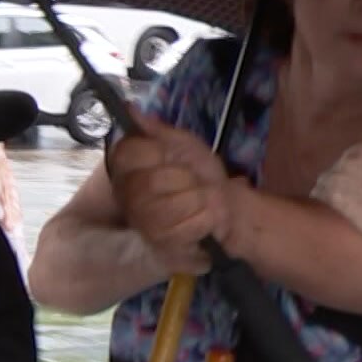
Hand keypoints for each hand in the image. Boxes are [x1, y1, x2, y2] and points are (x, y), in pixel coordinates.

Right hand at [108, 115, 232, 271]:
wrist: (234, 212)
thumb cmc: (204, 177)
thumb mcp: (183, 147)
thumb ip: (158, 131)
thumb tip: (130, 109)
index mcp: (127, 172)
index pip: (129, 152)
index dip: (158, 153)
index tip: (172, 157)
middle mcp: (128, 200)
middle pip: (153, 181)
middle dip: (186, 179)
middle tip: (194, 184)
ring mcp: (144, 227)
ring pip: (172, 205)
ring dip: (202, 199)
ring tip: (204, 202)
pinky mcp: (164, 251)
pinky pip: (188, 228)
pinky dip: (208, 219)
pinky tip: (209, 219)